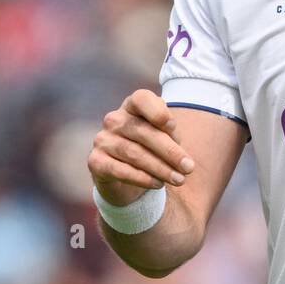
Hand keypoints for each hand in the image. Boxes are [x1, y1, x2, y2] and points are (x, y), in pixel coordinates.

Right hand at [88, 89, 194, 205]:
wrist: (127, 175)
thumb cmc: (152, 148)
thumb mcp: (165, 137)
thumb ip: (170, 136)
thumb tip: (176, 148)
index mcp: (132, 106)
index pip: (142, 99)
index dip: (157, 111)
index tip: (172, 127)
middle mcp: (114, 119)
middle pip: (144, 132)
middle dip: (170, 152)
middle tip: (188, 167)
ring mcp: (102, 140)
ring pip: (134, 153)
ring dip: (160, 168)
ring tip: (179, 179)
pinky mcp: (96, 161)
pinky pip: (121, 170)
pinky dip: (142, 178)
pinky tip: (158, 184)